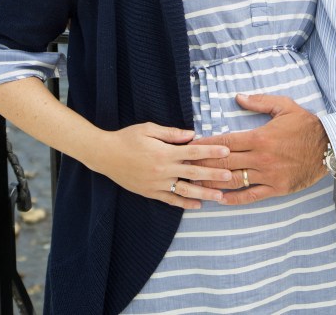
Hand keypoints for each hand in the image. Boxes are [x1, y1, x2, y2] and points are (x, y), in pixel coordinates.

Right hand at [91, 123, 231, 209]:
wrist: (105, 155)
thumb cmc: (128, 138)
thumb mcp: (149, 129)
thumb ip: (172, 134)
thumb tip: (192, 135)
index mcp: (164, 152)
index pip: (194, 151)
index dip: (211, 151)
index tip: (226, 151)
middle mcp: (163, 170)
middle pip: (193, 173)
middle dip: (213, 174)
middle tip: (230, 176)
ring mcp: (157, 183)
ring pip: (185, 190)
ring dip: (204, 193)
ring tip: (220, 196)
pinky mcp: (150, 192)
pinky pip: (170, 200)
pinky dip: (185, 203)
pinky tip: (197, 205)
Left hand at [194, 93, 328, 204]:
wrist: (329, 147)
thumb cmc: (305, 125)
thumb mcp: (284, 106)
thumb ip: (259, 101)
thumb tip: (238, 97)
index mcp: (260, 137)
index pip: (226, 142)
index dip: (207, 144)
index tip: (192, 145)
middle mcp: (261, 158)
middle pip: (225, 163)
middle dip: (204, 165)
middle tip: (186, 167)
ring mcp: (268, 175)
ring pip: (234, 181)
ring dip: (213, 183)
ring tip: (195, 185)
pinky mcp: (276, 188)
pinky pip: (251, 196)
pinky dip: (234, 199)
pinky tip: (220, 200)